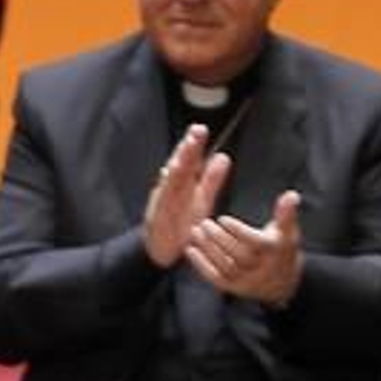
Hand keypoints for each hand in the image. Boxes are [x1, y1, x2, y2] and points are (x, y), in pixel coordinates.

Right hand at [143, 124, 230, 266]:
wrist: (161, 251)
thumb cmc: (180, 224)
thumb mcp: (201, 199)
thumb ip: (211, 179)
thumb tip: (223, 156)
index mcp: (181, 185)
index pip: (187, 161)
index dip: (192, 146)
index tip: (200, 130)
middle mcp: (169, 190)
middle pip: (178, 166)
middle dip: (186, 149)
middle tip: (195, 133)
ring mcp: (162, 203)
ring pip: (171, 181)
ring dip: (178, 165)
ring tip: (187, 150)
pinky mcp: (158, 217)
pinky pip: (163, 202)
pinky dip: (166, 190)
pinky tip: (170, 177)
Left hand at [185, 190, 303, 306]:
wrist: (281, 283)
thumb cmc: (280, 249)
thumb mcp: (287, 231)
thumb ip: (286, 214)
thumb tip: (291, 195)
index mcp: (277, 252)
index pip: (256, 242)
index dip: (238, 231)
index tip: (222, 218)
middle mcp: (263, 269)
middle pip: (238, 254)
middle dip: (219, 238)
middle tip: (204, 223)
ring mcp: (247, 280)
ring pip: (225, 266)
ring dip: (208, 249)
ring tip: (195, 231)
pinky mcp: (232, 287)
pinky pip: (215, 277)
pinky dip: (201, 264)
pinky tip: (190, 250)